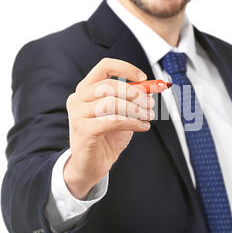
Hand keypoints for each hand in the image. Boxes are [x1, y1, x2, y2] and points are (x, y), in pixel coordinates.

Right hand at [64, 58, 154, 198]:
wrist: (92, 165)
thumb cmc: (107, 136)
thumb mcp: (122, 113)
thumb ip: (133, 98)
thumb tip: (154, 86)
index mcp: (86, 89)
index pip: (104, 67)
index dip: (126, 69)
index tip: (144, 78)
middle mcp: (78, 98)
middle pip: (109, 85)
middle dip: (135, 93)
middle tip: (150, 103)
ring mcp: (77, 114)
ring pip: (111, 103)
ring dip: (135, 109)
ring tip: (148, 117)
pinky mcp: (83, 130)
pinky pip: (112, 121)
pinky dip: (132, 122)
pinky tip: (142, 127)